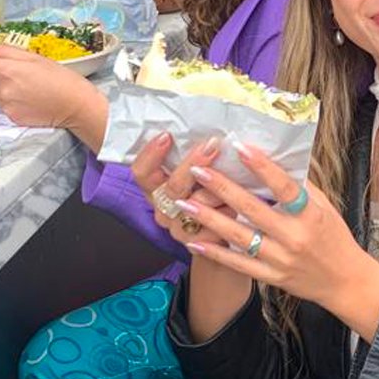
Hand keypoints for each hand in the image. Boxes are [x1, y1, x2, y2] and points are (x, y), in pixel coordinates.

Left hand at [0, 40, 107, 148]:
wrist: (76, 105)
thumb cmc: (61, 79)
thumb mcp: (33, 57)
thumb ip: (2, 50)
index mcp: (7, 70)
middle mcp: (2, 90)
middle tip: (17, 71)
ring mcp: (6, 106)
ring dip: (3, 86)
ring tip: (26, 86)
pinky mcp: (12, 118)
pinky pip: (3, 105)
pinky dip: (11, 100)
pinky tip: (28, 98)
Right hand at [130, 133, 235, 248]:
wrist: (220, 240)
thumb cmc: (208, 200)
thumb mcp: (197, 178)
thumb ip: (194, 161)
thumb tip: (207, 133)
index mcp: (156, 191)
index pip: (141, 173)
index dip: (151, 154)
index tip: (166, 136)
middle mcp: (163, 211)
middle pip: (171, 187)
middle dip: (193, 163)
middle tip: (212, 145)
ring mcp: (179, 229)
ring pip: (195, 206)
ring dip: (216, 191)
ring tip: (234, 179)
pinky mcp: (198, 244)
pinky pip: (213, 224)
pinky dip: (227, 211)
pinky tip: (236, 205)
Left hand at [177, 143, 378, 340]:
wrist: (344, 281)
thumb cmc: (334, 238)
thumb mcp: (325, 207)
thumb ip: (301, 186)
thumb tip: (277, 159)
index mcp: (310, 215)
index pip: (284, 187)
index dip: (262, 167)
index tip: (240, 147)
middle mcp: (294, 237)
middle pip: (252, 209)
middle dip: (221, 188)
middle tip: (196, 170)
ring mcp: (281, 259)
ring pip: (238, 236)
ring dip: (208, 218)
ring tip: (184, 203)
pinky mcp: (271, 277)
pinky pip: (238, 263)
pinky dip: (215, 253)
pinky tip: (194, 242)